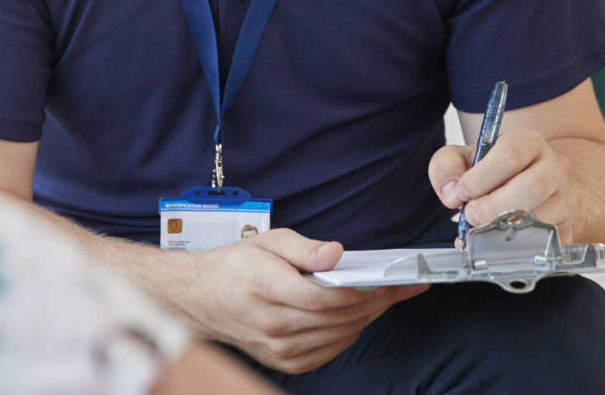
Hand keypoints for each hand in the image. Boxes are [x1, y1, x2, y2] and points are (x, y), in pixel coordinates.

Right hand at [178, 228, 427, 373]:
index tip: (390, 279)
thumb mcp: (268, 241)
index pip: (326, 297)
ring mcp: (281, 349)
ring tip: (383, 297)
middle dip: (376, 301)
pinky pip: (331, 349)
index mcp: (267, 289)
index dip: (363, 289)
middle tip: (402, 286)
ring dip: (367, 316)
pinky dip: (349, 332)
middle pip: (339, 317)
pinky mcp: (287, 362)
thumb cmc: (237, 267)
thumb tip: (337, 253)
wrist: (203, 299)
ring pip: (340, 335)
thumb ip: (304, 248)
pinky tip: (355, 315)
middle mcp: (275, 325)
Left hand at [429, 128, 573, 243]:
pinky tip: (499, 243)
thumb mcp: (464, 158)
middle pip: (533, 186)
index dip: (482, 177)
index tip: (463, 192)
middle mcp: (554, 168)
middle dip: (494, 206)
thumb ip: (447, 166)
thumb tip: (452, 193)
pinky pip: (547, 242)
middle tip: (472, 215)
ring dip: (506, 228)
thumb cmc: (496, 171)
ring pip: (543, 217)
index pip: (510, 155)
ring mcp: (565, 200)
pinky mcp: (568, 229)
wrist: (531, 184)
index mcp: (528, 143)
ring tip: (484, 228)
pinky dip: (518, 247)